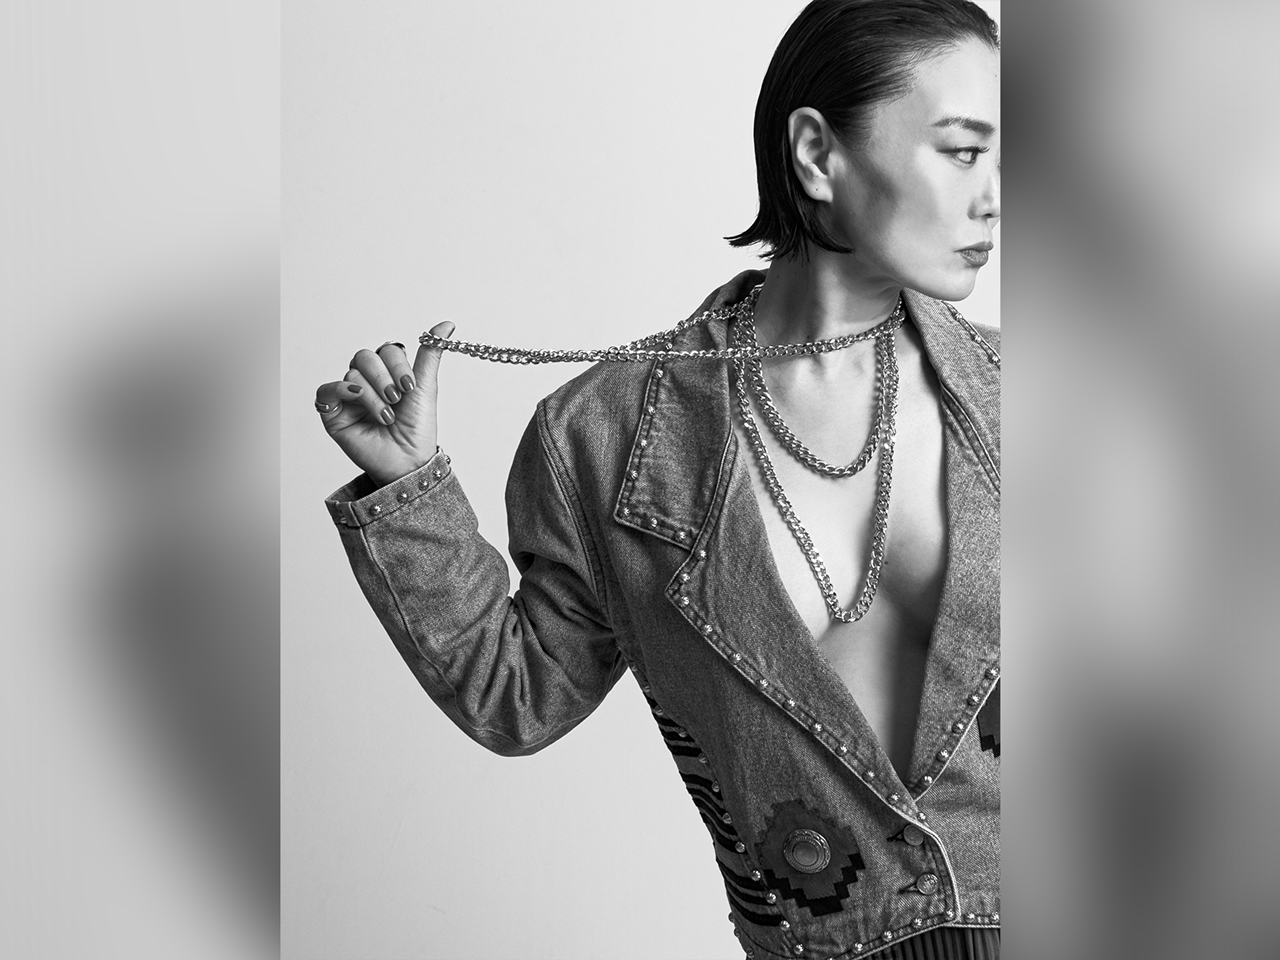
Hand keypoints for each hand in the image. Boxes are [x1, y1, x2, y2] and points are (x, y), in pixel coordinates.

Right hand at [315, 322, 454, 486]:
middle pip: (365, 357)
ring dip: (373, 395)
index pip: (386, 351)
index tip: (410, 387)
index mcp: (388, 373)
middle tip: (397, 398)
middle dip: (384, 377)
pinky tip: (358, 398)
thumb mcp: (425, 387)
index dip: (397, 365)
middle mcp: (367, 381)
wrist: (407, 461)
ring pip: (352, 374)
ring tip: (386, 416)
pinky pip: (327, 389)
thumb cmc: (416, 428)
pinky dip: (342, 389)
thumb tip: (446, 324)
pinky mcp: (333, 412)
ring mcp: (349, 396)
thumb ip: (430, 355)